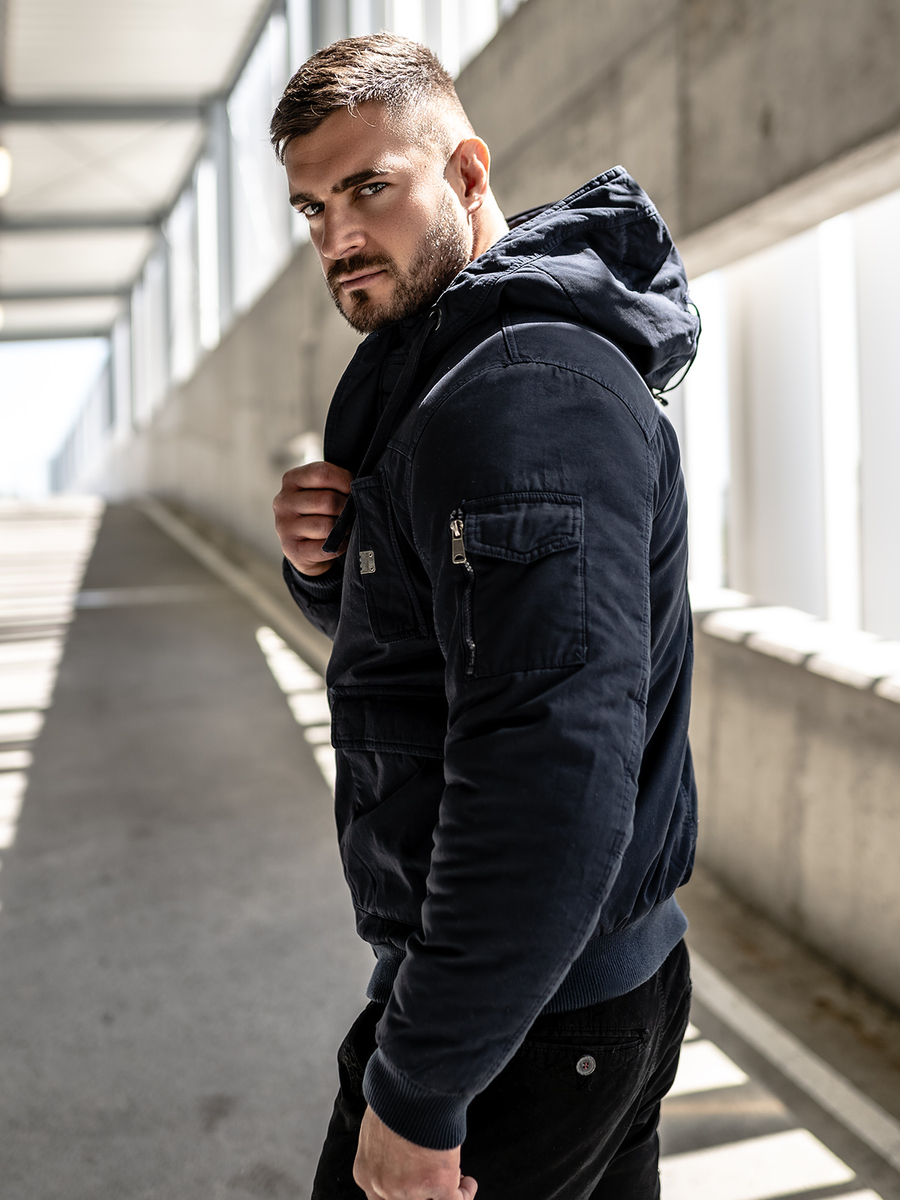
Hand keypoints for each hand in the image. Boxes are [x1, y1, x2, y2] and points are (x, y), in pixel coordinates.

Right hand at [273, 460, 353, 575]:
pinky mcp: (292, 550)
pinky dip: (339, 546)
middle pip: (327, 500)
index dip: (345, 481)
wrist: (304, 547)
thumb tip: (359, 489)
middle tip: (352, 513)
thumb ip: (335, 484)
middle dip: (347, 508)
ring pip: (327, 526)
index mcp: (291, 480)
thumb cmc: (319, 512)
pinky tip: (339, 542)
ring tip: (346, 528)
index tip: (354, 490)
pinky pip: (325, 547)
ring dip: (344, 528)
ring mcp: (284, 527)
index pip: (322, 473)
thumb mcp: (322, 490)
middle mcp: (283, 501)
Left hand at [353, 1107, 476, 1199]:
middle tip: (433, 1180)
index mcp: (365, 1172)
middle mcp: (383, 1187)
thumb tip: (396, 1139)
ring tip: (455, 1178)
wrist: (411, 1088)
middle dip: (423, 1193)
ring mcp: (409, 1190)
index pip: (381, 1196)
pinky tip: (468, 1183)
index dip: (404, 1188)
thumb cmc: (394, 1097)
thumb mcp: (377, 1124)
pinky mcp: (437, 1184)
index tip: (415, 1178)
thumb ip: (383, 1144)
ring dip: (444, 1192)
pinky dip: (464, 1193)